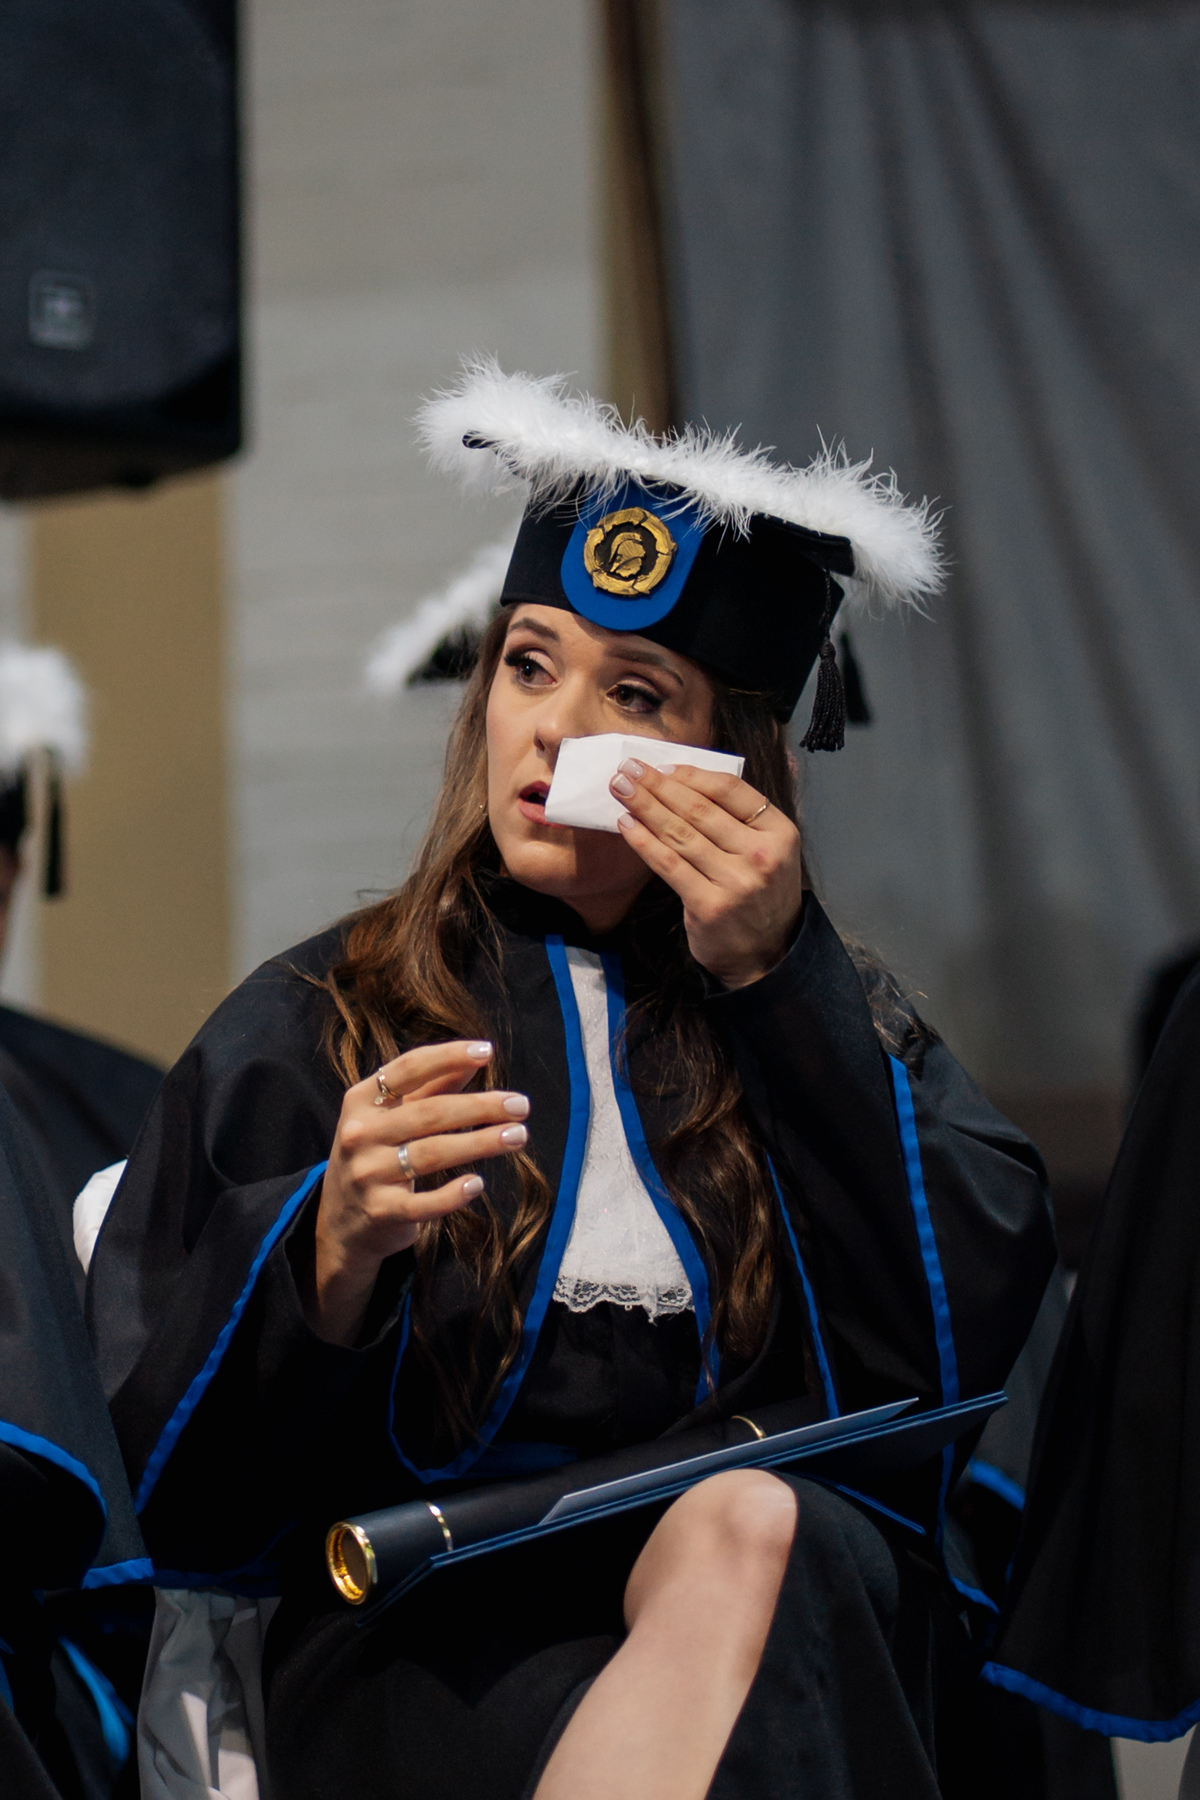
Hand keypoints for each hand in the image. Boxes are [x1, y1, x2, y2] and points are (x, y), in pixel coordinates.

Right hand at [309, 1040, 530, 1345]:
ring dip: (480, 1142)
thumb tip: (476, 1058)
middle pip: (429, 1113)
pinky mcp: (381, 1211)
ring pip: (431, 1154)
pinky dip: (452, 1194)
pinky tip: (478, 1183)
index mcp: (362, 1101)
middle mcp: (361, 1133)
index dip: (448, 1056)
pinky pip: (423, 1203)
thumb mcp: (392, 1116)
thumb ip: (432, 1087)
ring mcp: (368, 1174)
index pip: (408, 1069)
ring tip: (517, 1136)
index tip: (486, 1051)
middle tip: (520, 1105)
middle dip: (480, 1106)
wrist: (339, 1221)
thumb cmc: (376, 1154)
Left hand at [610, 759, 803, 988]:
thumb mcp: (768, 851)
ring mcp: (736, 882)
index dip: (691, 775)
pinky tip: (626, 824)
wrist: (767, 954)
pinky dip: (644, 841)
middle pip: (699, 809)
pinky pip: (668, 864)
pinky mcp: (708, 906)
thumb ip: (738, 819)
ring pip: (680, 833)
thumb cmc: (759, 895)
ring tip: (620, 788)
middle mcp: (761, 855)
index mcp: (780, 832)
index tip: (662, 767)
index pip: (730, 790)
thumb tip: (682, 780)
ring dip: (644, 806)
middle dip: (658, 785)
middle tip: (628, 768)